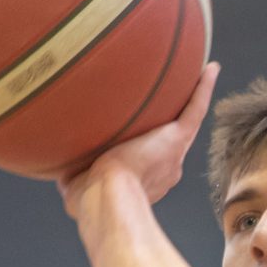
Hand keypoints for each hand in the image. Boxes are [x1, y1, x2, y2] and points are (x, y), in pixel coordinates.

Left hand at [58, 62, 220, 219]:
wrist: (105, 196)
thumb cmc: (88, 199)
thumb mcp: (75, 185)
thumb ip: (72, 171)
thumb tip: (56, 162)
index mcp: (144, 181)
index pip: (146, 163)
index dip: (143, 152)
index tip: (137, 143)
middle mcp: (165, 169)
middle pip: (168, 142)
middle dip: (168, 127)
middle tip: (169, 105)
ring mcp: (174, 153)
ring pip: (187, 122)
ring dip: (194, 99)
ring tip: (201, 76)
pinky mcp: (177, 139)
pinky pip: (195, 109)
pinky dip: (204, 88)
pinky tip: (210, 68)